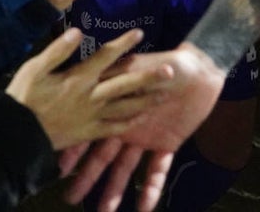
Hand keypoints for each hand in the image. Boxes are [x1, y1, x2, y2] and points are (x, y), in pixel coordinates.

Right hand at [6, 29, 173, 150]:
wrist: (18, 135)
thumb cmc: (24, 97)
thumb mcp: (35, 68)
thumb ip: (58, 50)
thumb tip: (77, 31)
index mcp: (79, 78)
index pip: (106, 56)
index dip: (123, 43)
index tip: (140, 33)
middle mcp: (91, 96)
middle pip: (125, 83)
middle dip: (149, 76)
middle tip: (171, 70)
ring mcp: (92, 116)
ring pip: (126, 106)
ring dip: (146, 99)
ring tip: (165, 95)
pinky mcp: (89, 133)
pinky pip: (115, 128)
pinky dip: (129, 121)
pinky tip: (141, 116)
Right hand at [64, 43, 225, 210]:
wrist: (199, 68)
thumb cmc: (166, 62)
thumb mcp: (134, 66)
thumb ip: (113, 76)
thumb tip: (89, 78)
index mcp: (114, 107)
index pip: (90, 130)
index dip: (74, 149)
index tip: (59, 168)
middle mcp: (126, 127)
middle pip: (103, 157)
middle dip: (88, 178)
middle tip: (71, 198)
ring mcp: (145, 139)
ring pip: (126, 170)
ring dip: (115, 191)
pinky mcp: (167, 145)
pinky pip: (157, 171)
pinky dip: (152, 190)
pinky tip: (145, 209)